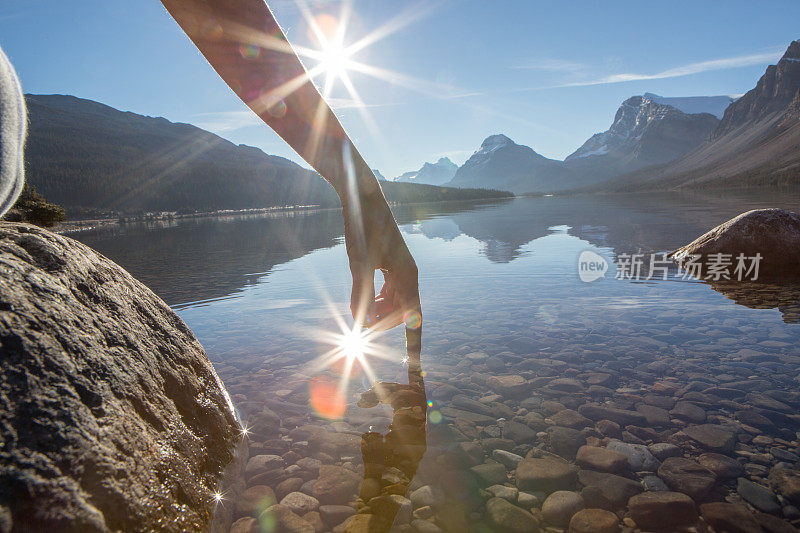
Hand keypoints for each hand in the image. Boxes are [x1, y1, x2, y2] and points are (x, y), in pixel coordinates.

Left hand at [343, 191, 420, 330]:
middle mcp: (408, 273)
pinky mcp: (390, 262)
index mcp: (407, 275)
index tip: (413, 361)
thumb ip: (360, 294)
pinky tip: (363, 300)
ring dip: (380, 312)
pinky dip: (377, 299)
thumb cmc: (364, 228)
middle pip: (403, 311)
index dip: (414, 340)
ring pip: (395, 301)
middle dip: (385, 323)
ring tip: (359, 312)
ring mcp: (400, 268)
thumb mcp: (358, 263)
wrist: (364, 197)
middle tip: (361, 327)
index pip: (413, 316)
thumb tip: (361, 322)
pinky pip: (389, 290)